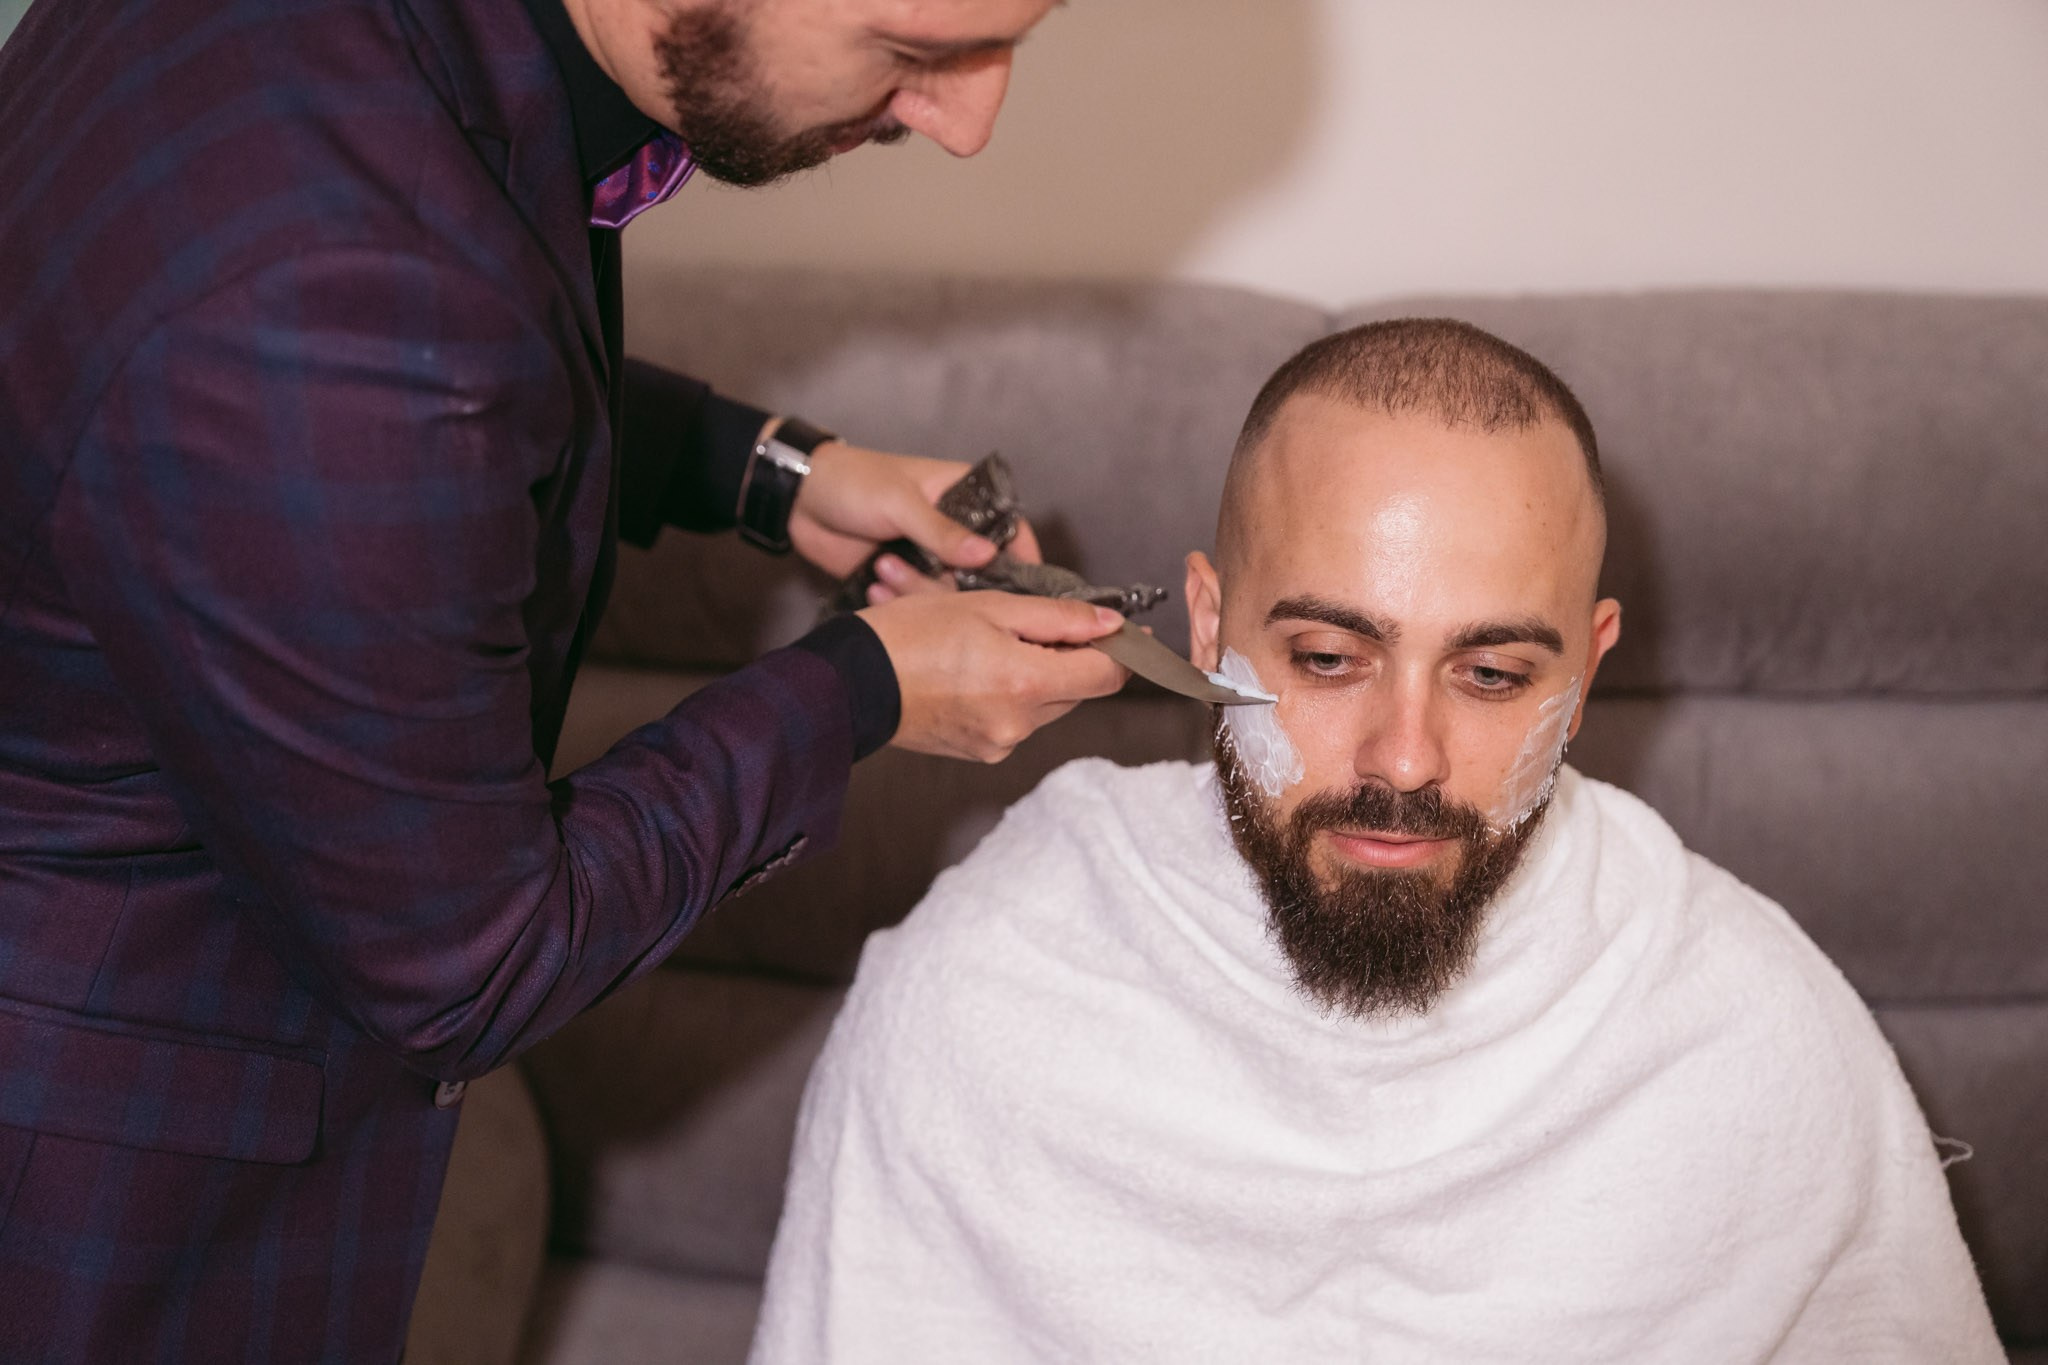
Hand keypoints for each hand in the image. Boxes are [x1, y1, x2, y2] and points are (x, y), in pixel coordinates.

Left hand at [787, 441, 1042, 601]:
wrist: (798, 502)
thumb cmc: (853, 482)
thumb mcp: (899, 502)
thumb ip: (942, 531)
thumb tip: (988, 555)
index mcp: (962, 495)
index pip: (1010, 528)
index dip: (1022, 557)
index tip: (1024, 589)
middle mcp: (953, 530)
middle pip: (982, 572)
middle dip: (954, 583)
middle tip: (928, 576)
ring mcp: (928, 557)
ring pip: (948, 593)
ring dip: (917, 590)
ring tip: (884, 568)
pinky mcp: (903, 578)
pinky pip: (916, 602)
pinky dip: (900, 600)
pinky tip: (875, 584)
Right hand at [858, 592, 1129, 762]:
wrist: (850, 683)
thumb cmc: (909, 635)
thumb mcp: (989, 606)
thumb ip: (1058, 616)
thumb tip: (1111, 623)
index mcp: (1026, 682)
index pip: (1107, 674)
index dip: (1121, 649)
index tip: (1120, 630)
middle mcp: (1020, 723)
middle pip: (1079, 690)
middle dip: (1070, 657)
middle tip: (1037, 625)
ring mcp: (1000, 743)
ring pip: (1048, 705)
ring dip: (1039, 676)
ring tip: (992, 646)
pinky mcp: (981, 752)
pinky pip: (1017, 720)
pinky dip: (1010, 695)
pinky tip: (975, 672)